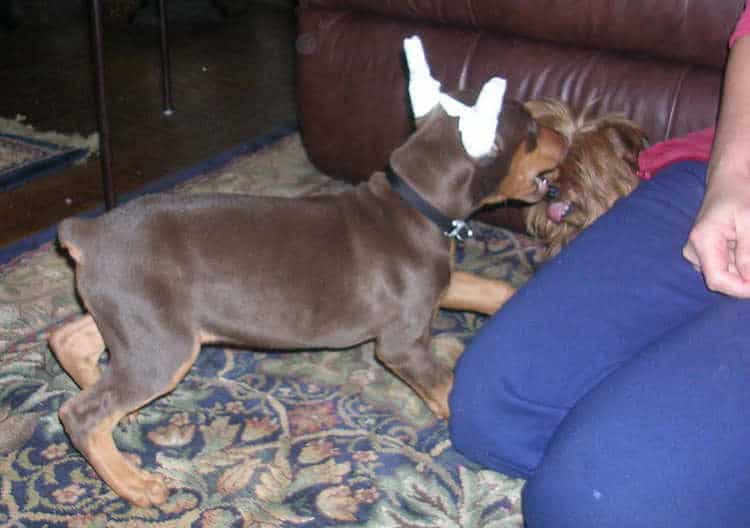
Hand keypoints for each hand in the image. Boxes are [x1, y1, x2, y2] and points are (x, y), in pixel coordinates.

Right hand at [683, 179, 749, 297]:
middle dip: (747, 276)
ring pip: (728, 274)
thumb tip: (749, 279)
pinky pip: (727, 267)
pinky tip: (745, 244)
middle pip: (724, 279)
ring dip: (746, 268)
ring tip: (749, 241)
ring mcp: (698, 254)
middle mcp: (694, 251)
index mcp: (702, 241)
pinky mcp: (705, 254)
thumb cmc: (739, 195)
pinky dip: (743, 263)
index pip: (717, 280)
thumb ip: (748, 251)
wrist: (728, 182)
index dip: (742, 289)